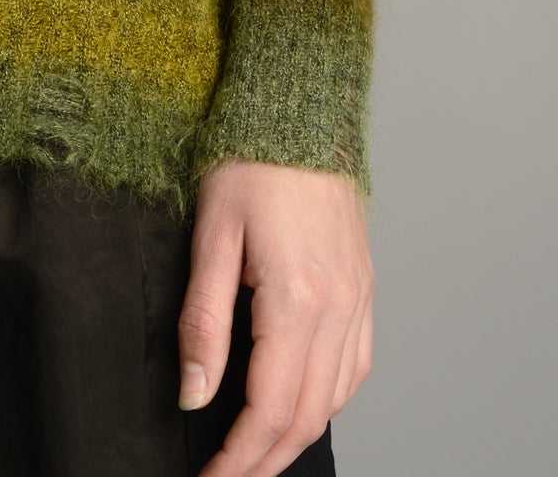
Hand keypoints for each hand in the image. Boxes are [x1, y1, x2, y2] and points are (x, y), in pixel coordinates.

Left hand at [178, 157, 373, 476]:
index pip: (268, 408)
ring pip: (335, 400)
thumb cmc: (248, 164)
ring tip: (255, 454)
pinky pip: (354, 368)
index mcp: (297, 300)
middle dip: (265, 461)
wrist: (297, 115)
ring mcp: (358, 301)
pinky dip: (327, 401)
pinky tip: (301, 404)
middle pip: (306, 417)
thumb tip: (193, 394)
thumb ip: (202, 321)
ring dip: (295, 437)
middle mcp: (338, 309)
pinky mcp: (364, 290)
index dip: (238, 457)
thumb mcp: (209, 237)